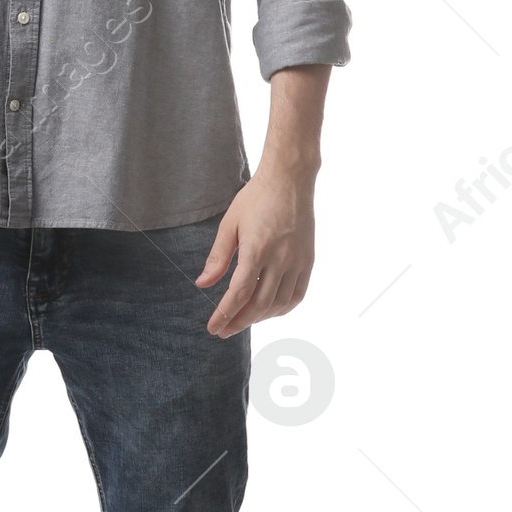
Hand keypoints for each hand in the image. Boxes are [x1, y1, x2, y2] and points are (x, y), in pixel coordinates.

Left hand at [196, 164, 316, 338]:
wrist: (290, 180)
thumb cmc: (256, 198)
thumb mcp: (229, 224)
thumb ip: (217, 257)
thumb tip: (203, 284)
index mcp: (257, 249)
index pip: (239, 293)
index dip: (225, 314)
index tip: (213, 327)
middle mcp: (280, 259)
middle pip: (259, 305)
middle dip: (239, 322)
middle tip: (223, 331)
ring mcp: (297, 261)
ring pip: (279, 304)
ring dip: (259, 318)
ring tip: (242, 319)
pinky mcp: (308, 261)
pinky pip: (297, 295)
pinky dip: (282, 309)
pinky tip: (268, 311)